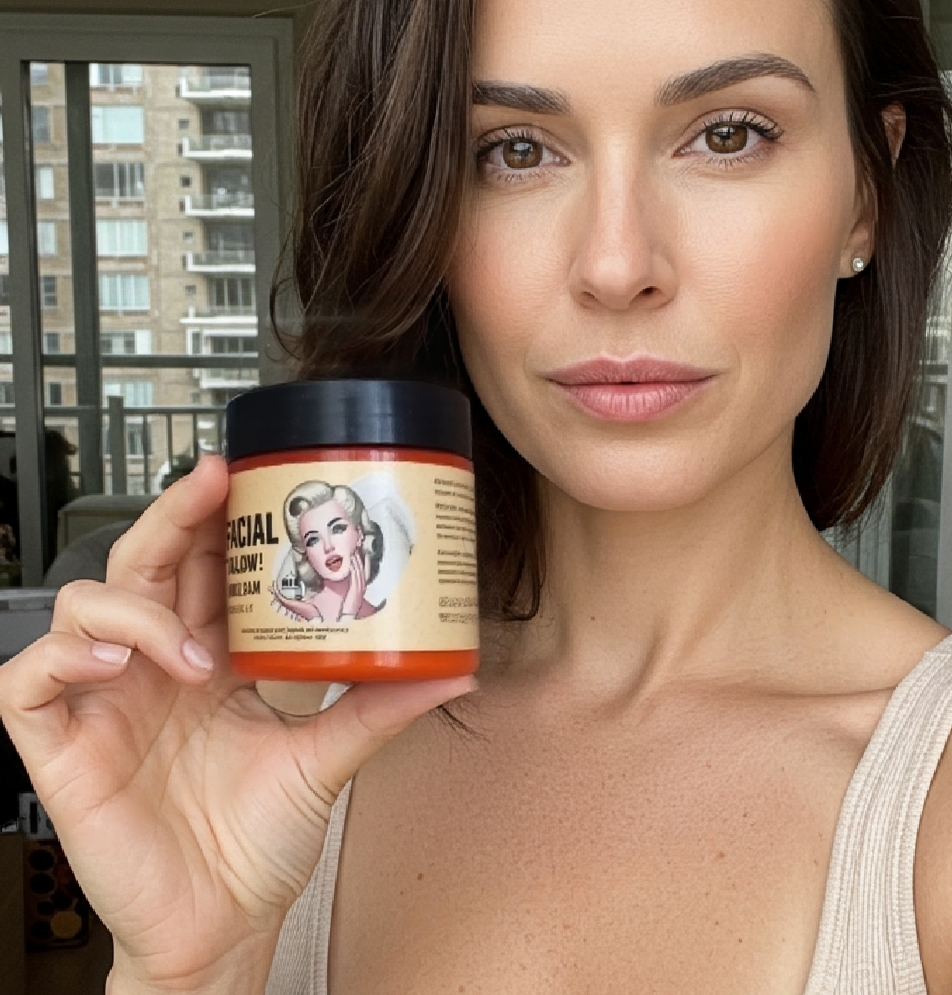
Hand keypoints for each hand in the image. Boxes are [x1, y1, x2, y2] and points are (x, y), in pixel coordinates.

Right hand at [0, 455, 475, 993]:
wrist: (224, 928)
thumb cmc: (259, 845)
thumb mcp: (327, 759)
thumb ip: (382, 708)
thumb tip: (457, 672)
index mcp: (209, 658)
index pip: (198, 566)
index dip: (211, 517)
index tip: (247, 477)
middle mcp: (154, 667)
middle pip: (141, 562)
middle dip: (171, 515)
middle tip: (213, 484)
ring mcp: (106, 703)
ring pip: (82, 606)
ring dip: (134, 609)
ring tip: (189, 652)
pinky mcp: (63, 748)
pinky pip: (29, 680)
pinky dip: (65, 656)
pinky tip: (116, 667)